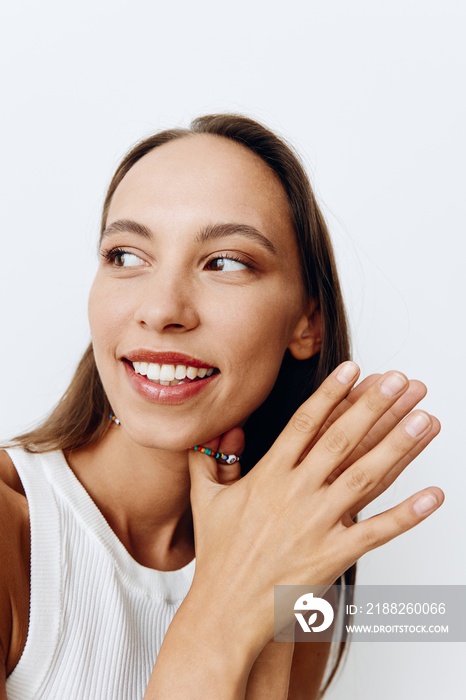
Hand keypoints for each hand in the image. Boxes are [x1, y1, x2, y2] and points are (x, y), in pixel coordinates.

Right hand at [187, 362, 442, 648]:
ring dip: (399, 447)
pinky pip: (377, 531)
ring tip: (425, 420)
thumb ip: (208, 459)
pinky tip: (435, 496)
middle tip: (401, 380)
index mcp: (268, 475)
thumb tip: (220, 429)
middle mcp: (295, 493)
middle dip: (374, 406)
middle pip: (341, 440)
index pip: (304, 423)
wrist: (225, 610)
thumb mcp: (206, 499)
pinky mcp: (332, 556)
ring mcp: (316, 524)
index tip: (353, 369)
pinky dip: (408, 514)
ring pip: (364, 477)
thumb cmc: (219, 556)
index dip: (331, 394)